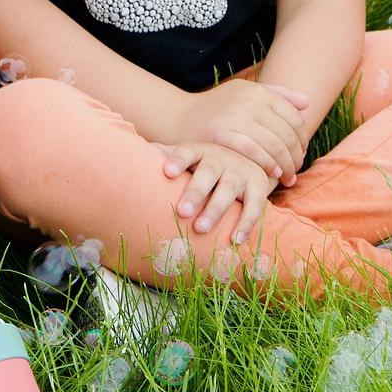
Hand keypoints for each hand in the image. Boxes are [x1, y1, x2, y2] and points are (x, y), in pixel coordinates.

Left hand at [162, 141, 278, 243]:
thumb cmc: (205, 163)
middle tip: (182, 211)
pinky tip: (234, 240)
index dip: (177, 161)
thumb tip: (133, 153)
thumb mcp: (188, 156)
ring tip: (200, 229)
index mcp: (200, 151)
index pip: (187, 152)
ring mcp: (240, 173)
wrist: (246, 157)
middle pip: (208, 173)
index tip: (166, 172)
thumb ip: (166, 155)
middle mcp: (221, 159)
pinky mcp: (257, 188)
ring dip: (215, 210)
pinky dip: (245, 224)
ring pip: (228, 191)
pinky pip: (253, 207)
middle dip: (195, 192)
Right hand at [176, 78, 309, 184]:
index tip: (300, 153)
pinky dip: (268, 165)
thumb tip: (306, 102)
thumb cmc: (216, 110)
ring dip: (286, 164)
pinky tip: (272, 174)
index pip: (294, 117)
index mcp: (256, 90)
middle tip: (296, 170)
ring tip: (288, 177)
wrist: (179, 118)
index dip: (302, 138)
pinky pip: (254, 152)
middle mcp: (248, 100)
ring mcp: (235, 116)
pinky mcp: (222, 133)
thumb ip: (276, 95)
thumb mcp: (244, 94)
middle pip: (286, 133)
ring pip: (274, 144)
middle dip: (296, 156)